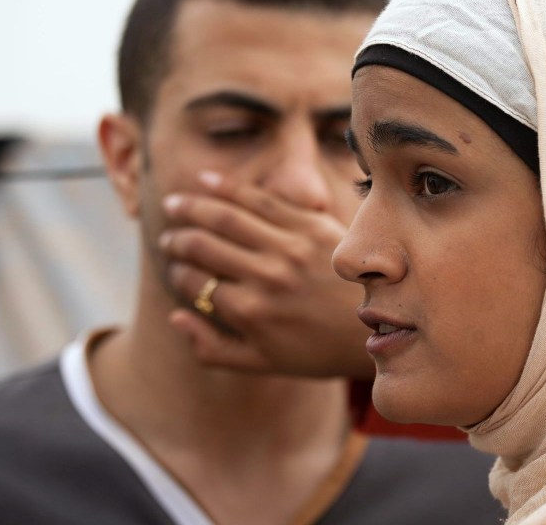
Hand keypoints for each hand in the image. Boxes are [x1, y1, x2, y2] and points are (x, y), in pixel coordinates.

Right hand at [159, 171, 373, 378]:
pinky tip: (204, 182)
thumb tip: (175, 316)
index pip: (193, 281)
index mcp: (248, 311)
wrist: (378, 325)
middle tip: (168, 237)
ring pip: (225, 216)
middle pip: (202, 245)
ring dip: (192, 207)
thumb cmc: (317, 349)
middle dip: (177, 238)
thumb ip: (212, 348)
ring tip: (174, 204)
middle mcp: (264, 276)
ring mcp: (288, 247)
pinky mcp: (311, 225)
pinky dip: (227, 188)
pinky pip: (261, 199)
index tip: (174, 268)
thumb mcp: (262, 363)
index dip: (176, 273)